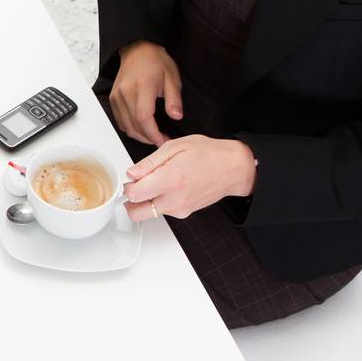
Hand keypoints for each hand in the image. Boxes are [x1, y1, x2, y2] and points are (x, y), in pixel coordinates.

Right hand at [108, 40, 182, 145]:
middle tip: (162, 140)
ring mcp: (117, 96)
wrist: (138, 50)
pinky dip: (130, 128)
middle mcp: (125, 93)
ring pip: (125, 126)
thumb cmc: (156, 62)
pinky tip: (142, 128)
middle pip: (134, 125)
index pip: (144, 118)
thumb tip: (176, 116)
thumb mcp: (172, 78)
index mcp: (142, 87)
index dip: (154, 134)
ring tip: (154, 135)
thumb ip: (174, 99)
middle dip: (149, 138)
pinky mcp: (113, 98)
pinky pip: (120, 120)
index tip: (165, 140)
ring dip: (139, 135)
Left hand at [121, 135, 257, 220]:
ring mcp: (180, 209)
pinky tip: (167, 187)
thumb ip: (149, 163)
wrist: (234, 168)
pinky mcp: (185, 213)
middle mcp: (175, 199)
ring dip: (145, 202)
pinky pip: (163, 212)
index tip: (132, 178)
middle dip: (130, 200)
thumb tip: (131, 174)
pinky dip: (158, 202)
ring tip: (157, 183)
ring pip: (148, 213)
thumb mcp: (174, 147)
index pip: (133, 194)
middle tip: (136, 186)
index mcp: (170, 179)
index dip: (128, 185)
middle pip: (136, 212)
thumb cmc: (208, 154)